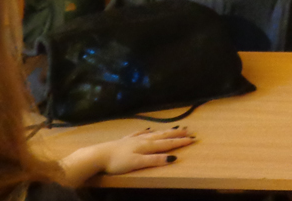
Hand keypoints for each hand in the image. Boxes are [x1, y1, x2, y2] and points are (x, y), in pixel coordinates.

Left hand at [61, 128, 195, 182]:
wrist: (98, 155)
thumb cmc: (117, 162)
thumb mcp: (137, 163)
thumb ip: (154, 160)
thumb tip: (173, 158)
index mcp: (146, 146)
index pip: (167, 144)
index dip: (180, 142)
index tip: (193, 139)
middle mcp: (143, 140)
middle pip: (162, 136)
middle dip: (176, 134)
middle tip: (189, 130)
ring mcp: (134, 138)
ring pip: (153, 134)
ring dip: (164, 131)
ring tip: (174, 128)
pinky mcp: (126, 140)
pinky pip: (139, 133)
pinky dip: (146, 131)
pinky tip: (148, 128)